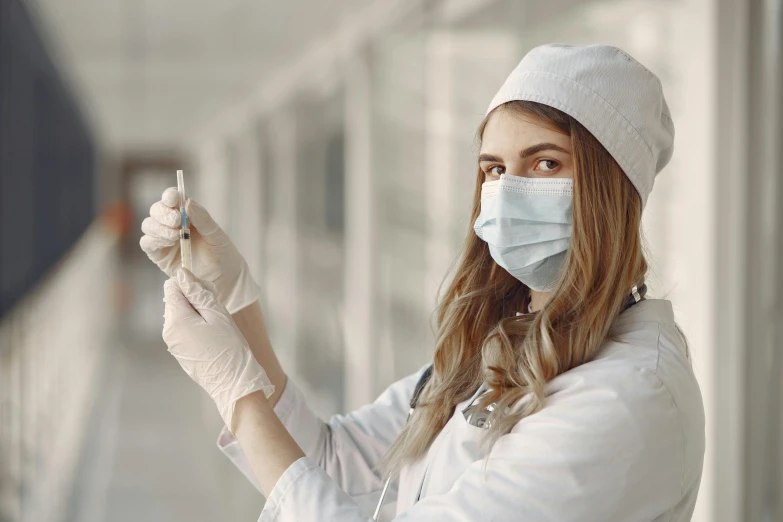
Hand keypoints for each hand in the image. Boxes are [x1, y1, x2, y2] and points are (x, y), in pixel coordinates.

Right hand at [141, 187, 259, 313]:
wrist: (224, 279)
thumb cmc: (222, 253)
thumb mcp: (216, 234)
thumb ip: (202, 218)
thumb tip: (187, 202)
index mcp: (187, 214)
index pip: (172, 199)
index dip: (170, 196)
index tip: (173, 198)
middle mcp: (172, 224)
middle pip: (156, 210)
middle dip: (164, 213)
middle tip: (177, 220)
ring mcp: (164, 239)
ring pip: (148, 225)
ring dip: (159, 227)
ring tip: (176, 236)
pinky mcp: (158, 254)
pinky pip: (147, 243)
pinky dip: (154, 240)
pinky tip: (169, 243)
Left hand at [162, 268, 273, 431]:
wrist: (234, 383)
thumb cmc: (230, 347)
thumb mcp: (217, 314)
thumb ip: (197, 292)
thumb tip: (181, 275)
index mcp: (176, 320)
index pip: (172, 287)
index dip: (189, 284)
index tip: (207, 293)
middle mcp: (168, 332)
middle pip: (174, 301)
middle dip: (193, 300)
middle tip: (217, 311)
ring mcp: (172, 345)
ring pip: (180, 315)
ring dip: (195, 314)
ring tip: (217, 326)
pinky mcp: (180, 353)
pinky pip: (183, 330)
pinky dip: (195, 328)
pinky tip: (213, 338)